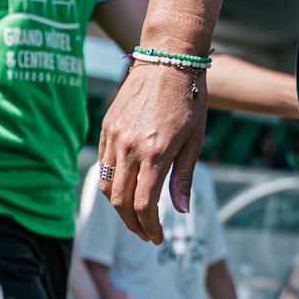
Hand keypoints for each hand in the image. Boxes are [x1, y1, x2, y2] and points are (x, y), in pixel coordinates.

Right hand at [98, 62, 206, 243]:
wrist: (167, 61)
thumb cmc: (189, 101)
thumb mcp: (195, 141)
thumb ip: (183, 178)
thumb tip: (180, 210)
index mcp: (155, 154)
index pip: (143, 206)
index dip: (149, 228)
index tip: (158, 237)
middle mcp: (130, 148)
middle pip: (120, 202)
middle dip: (133, 224)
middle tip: (146, 234)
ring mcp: (114, 138)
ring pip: (107, 186)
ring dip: (119, 207)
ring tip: (135, 215)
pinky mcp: (106, 128)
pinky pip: (103, 164)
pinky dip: (112, 183)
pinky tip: (126, 187)